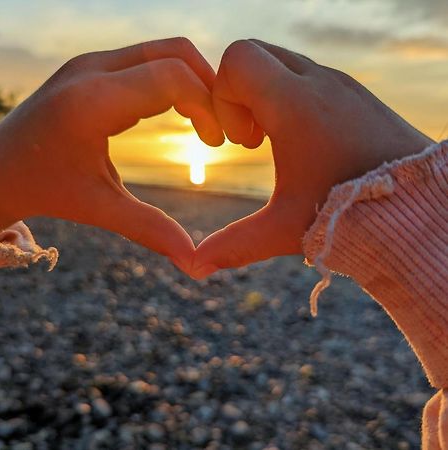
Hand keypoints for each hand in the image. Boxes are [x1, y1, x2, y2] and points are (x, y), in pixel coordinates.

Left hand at [0, 38, 223, 271]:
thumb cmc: (43, 188)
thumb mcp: (99, 208)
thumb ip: (149, 230)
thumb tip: (192, 261)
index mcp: (93, 102)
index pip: (172, 78)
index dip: (208, 106)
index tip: (216, 143)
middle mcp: (92, 69)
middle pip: (176, 52)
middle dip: (210, 87)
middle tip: (220, 129)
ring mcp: (92, 63)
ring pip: (164, 51)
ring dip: (195, 83)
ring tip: (206, 124)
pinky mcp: (95, 67)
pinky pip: (149, 61)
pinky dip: (176, 83)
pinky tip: (182, 115)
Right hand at [192, 39, 433, 277]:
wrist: (418, 208)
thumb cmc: (351, 217)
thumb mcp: (284, 230)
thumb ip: (235, 245)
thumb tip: (195, 267)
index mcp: (294, 105)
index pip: (236, 59)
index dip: (222, 96)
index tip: (240, 141)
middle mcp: (318, 82)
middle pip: (255, 55)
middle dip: (240, 94)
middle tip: (253, 140)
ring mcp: (340, 84)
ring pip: (282, 64)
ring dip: (267, 96)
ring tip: (276, 142)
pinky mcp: (355, 93)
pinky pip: (309, 76)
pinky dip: (292, 98)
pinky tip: (303, 142)